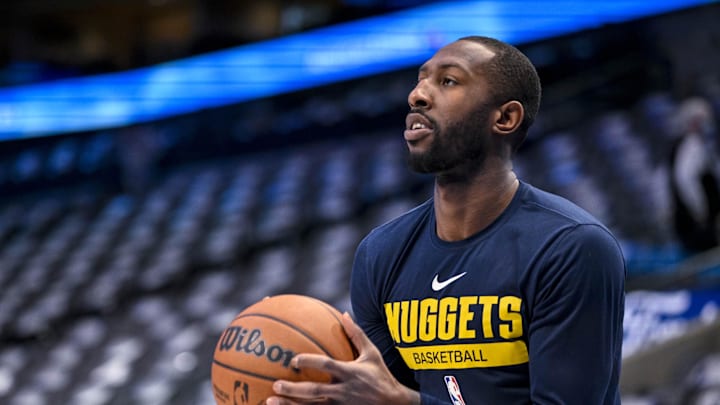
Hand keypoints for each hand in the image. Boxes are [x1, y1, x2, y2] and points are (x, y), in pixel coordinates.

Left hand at [266, 312, 419, 404]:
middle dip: (293, 389)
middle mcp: (343, 391)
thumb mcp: (373, 354)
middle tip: (275, 384)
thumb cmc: (381, 376)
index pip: (327, 366)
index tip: (293, 359)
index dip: (310, 362)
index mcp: (350, 373)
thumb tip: (344, 314)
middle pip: (315, 391)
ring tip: (269, 402)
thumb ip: (357, 334)